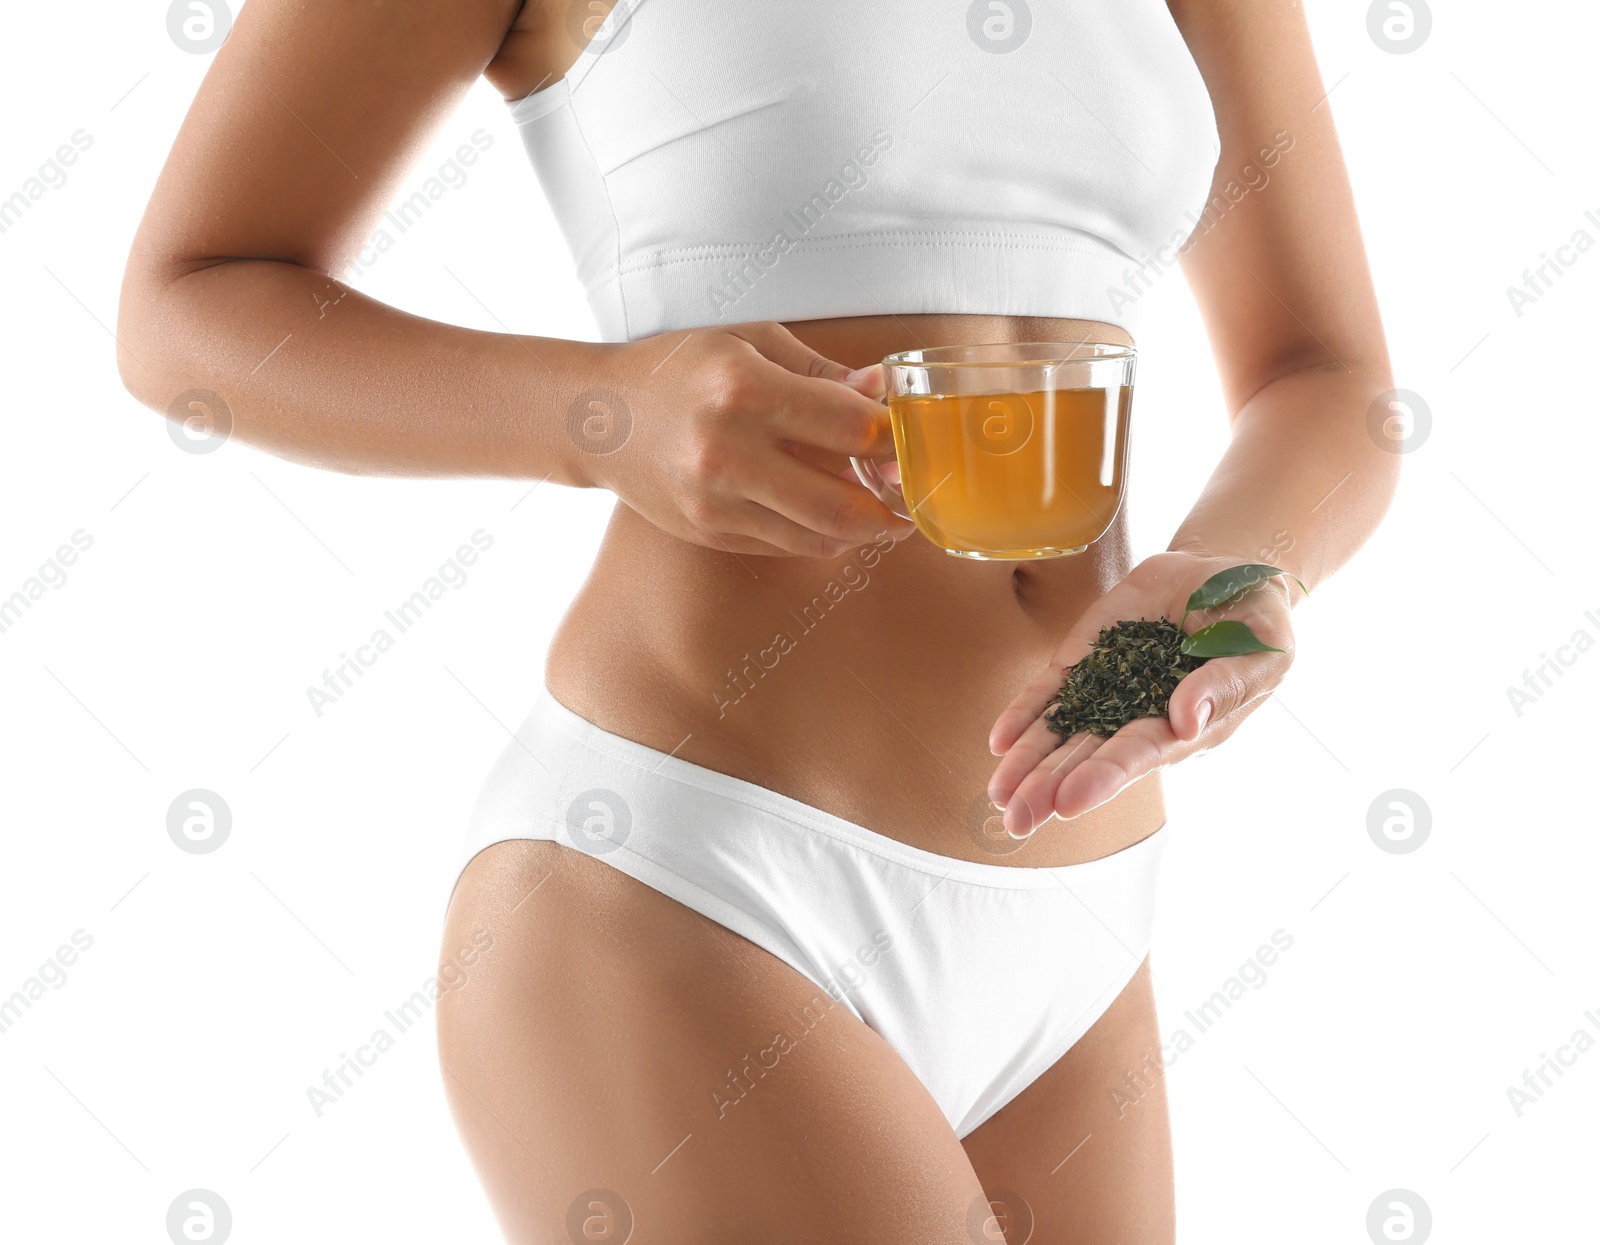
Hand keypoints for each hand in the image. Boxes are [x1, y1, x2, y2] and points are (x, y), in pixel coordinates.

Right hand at [576, 321, 914, 556]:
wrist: (598, 417)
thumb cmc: (681, 368)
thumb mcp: (749, 344)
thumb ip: (822, 373)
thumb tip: (885, 391)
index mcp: (744, 388)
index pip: (849, 427)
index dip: (892, 439)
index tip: (909, 440)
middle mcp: (728, 451)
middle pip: (840, 503)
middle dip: (891, 507)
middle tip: (912, 502)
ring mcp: (715, 501)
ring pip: (817, 536)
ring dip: (863, 532)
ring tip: (886, 518)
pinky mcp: (709, 532)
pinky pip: (786, 545)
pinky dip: (821, 537)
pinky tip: (836, 521)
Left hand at [986, 550, 1298, 836]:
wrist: (1222, 575)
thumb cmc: (1254, 621)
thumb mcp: (1261, 647)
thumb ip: (1227, 681)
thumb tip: (1187, 717)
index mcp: (1185, 727)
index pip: (1138, 755)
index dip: (1104, 777)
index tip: (1070, 801)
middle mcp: (1138, 718)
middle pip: (1088, 758)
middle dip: (1051, 788)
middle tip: (1019, 818)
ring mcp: (1107, 690)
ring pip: (1061, 734)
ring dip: (1027, 765)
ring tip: (999, 796)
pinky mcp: (1085, 660)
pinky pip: (1049, 692)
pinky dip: (1023, 716)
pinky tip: (998, 743)